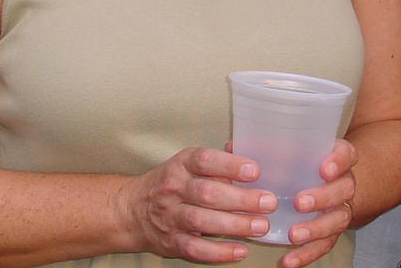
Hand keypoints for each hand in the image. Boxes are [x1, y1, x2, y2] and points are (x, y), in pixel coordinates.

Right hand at [121, 146, 276, 262]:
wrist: (132, 210)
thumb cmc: (170, 184)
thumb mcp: (187, 164)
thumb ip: (216, 161)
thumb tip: (244, 149)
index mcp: (181, 165)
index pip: (205, 160)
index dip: (230, 165)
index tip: (255, 171)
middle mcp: (174, 189)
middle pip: (207, 193)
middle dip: (241, 199)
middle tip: (268, 202)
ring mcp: (171, 217)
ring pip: (202, 221)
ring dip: (235, 225)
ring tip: (261, 226)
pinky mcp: (172, 242)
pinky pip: (196, 249)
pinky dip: (219, 252)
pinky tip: (240, 250)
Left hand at [280, 139, 358, 267]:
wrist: (334, 178)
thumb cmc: (308, 159)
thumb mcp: (296, 147)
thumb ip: (268, 146)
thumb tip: (231, 147)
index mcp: (338, 157)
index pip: (346, 154)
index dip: (337, 162)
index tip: (323, 169)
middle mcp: (344, 182)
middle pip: (343, 189)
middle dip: (323, 197)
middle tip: (300, 202)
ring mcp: (341, 208)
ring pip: (337, 219)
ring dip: (316, 229)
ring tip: (293, 234)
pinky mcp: (333, 230)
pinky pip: (325, 244)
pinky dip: (307, 254)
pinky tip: (289, 261)